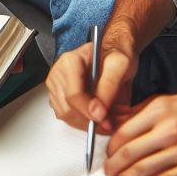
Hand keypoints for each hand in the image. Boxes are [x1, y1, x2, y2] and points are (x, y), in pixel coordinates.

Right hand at [47, 18, 137, 133]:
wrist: (111, 52)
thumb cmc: (116, 55)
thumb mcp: (120, 65)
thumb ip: (108, 87)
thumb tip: (98, 113)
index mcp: (70, 62)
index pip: (73, 95)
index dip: (89, 111)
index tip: (105, 118)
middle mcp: (58, 73)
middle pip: (69, 110)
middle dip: (91, 120)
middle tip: (113, 120)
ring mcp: (55, 86)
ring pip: (67, 117)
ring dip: (89, 123)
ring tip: (108, 115)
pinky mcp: (57, 96)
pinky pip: (68, 118)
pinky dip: (84, 122)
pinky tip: (97, 114)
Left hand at [104, 84, 176, 175]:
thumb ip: (149, 110)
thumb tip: (124, 119)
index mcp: (162, 107)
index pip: (124, 129)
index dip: (111, 144)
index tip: (107, 150)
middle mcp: (170, 127)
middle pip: (129, 150)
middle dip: (114, 164)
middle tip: (109, 170)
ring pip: (144, 167)